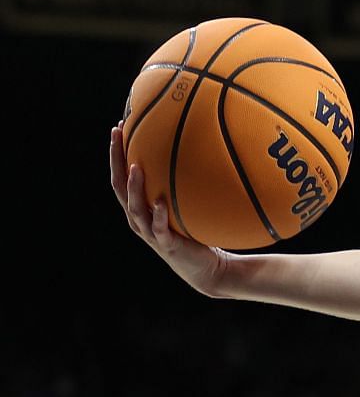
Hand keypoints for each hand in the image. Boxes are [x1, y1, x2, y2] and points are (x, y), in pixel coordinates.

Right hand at [109, 124, 230, 294]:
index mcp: (140, 207)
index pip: (122, 176)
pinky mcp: (167, 244)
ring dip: (134, 187)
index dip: (116, 153)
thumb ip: (186, 185)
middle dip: (116, 160)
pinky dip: (158, 215)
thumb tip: (203, 150)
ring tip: (135, 167)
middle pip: (119, 186)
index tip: (118, 128)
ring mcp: (150, 232)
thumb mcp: (187, 204)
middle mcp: (139, 218)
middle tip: (117, 136)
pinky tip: (160, 203)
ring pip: (134, 207)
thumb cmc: (196, 231)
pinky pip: (159, 228)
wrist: (206, 268)